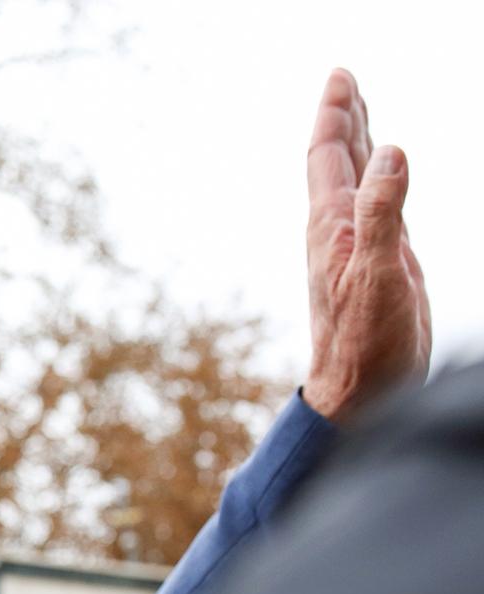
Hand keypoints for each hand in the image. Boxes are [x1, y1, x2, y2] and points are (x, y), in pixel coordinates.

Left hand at [303, 69, 430, 421]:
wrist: (359, 391)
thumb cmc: (364, 341)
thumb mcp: (378, 273)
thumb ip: (383, 212)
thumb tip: (390, 151)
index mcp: (332, 226)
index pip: (329, 155)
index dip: (335, 113)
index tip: (339, 75)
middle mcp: (337, 231)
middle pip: (337, 160)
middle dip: (344, 117)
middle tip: (344, 79)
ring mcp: (355, 247)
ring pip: (354, 181)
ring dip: (358, 144)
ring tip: (359, 112)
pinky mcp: (375, 264)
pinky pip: (374, 206)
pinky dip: (378, 179)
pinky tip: (382, 176)